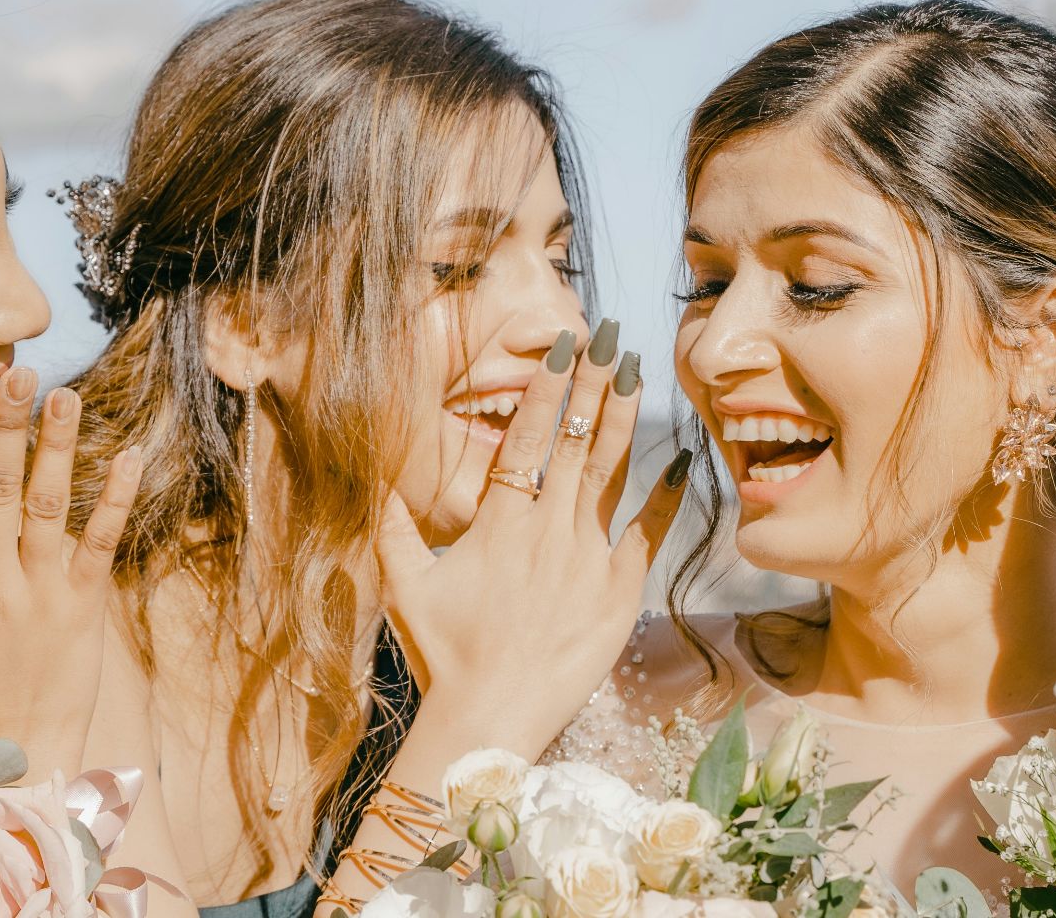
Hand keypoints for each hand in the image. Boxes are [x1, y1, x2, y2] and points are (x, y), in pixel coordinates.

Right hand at [0, 367, 143, 779]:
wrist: (10, 750)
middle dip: (8, 429)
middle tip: (21, 376)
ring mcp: (36, 590)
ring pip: (49, 503)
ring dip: (60, 446)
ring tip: (68, 395)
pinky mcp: (82, 607)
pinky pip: (101, 541)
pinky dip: (118, 496)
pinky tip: (132, 455)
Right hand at [376, 322, 689, 753]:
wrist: (491, 717)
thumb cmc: (444, 654)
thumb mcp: (406, 586)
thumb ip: (393, 527)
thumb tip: (372, 479)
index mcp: (500, 522)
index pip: (528, 438)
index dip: (549, 389)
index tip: (566, 346)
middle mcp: (549, 530)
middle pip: (578, 442)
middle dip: (596, 384)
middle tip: (613, 337)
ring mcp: (589, 558)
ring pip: (612, 475)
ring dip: (626, 421)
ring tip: (640, 374)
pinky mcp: (619, 591)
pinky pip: (648, 532)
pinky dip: (665, 495)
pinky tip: (682, 460)